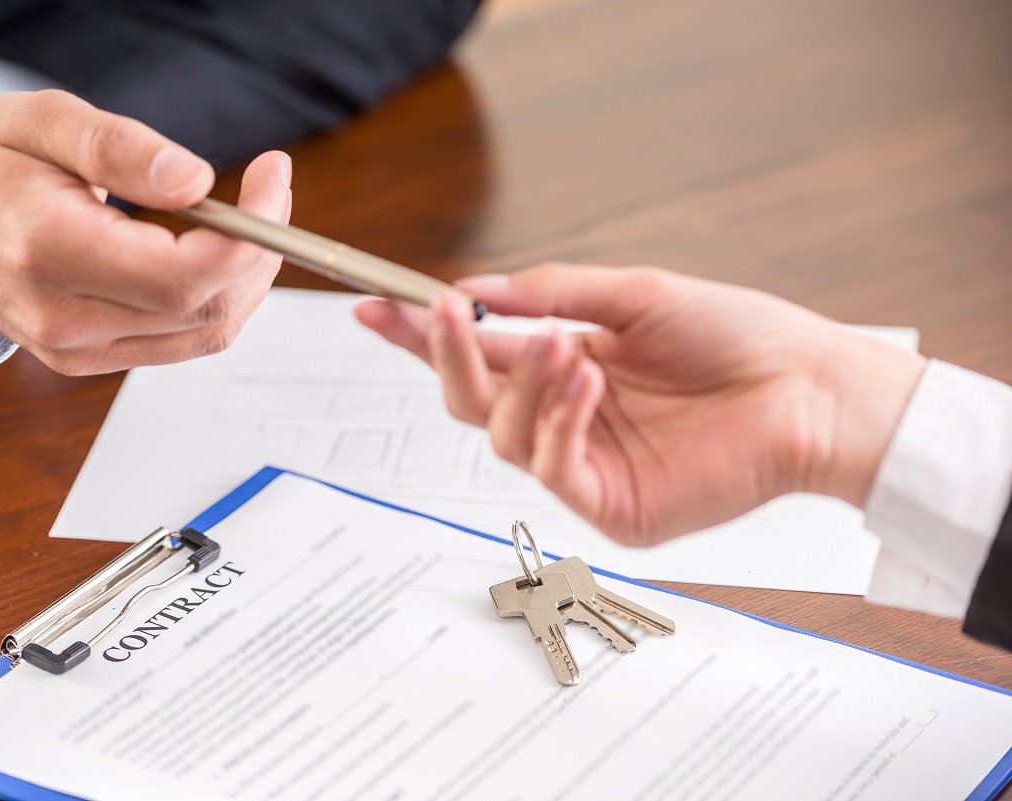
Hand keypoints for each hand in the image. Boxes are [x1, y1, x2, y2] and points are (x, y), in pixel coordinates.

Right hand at [0, 89, 291, 373]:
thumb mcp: (40, 121)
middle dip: (260, 252)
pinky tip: (212, 253)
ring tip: (247, 218)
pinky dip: (214, 299)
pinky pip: (179, 342)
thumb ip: (121, 148)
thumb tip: (197, 180)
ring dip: (245, 278)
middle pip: (205, 311)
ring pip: (203, 334)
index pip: (182, 276)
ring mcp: (75, 348)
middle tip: (270, 192)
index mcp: (48, 252)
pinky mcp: (85, 358)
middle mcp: (63, 317)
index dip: (251, 234)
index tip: (273, 178)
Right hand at [355, 264, 925, 545]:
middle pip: (469, 401)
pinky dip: (560, 419)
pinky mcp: (612, 506)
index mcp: (567, 364)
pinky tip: (591, 380)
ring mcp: (586, 465)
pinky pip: (553, 467)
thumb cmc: (734, 335)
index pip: (477, 353)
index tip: (374, 305)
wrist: (809, 388)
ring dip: (522, 383)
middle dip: (445, 358)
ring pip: (501, 435)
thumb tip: (472, 290)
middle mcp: (566, 417)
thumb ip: (549, 293)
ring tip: (568, 345)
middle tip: (440, 314)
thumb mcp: (633, 295)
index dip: (421, 335)